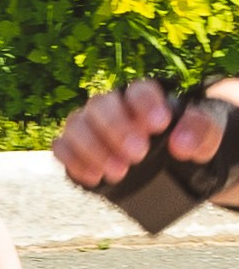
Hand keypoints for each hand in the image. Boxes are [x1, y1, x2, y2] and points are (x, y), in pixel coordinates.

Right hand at [52, 79, 224, 189]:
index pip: (138, 91)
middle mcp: (111, 107)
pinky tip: (92, 177)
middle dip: (115, 129)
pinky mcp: (77, 149)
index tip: (159, 125)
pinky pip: (61, 147)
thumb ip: (200, 131)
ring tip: (117, 173)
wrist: (173, 161)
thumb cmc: (187, 140)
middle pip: (100, 105)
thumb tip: (181, 144)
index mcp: (143, 98)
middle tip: (137, 155)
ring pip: (76, 124)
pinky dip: (72, 160)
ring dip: (92, 148)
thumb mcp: (206, 135)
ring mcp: (91, 127)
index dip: (145, 105)